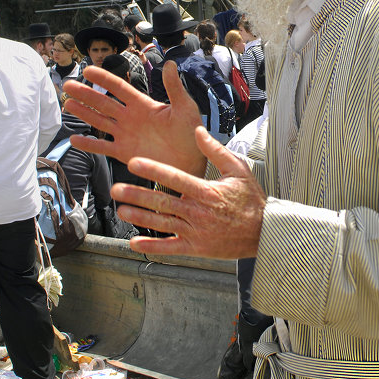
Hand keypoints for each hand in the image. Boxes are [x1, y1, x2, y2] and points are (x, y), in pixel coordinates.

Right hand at [64, 63, 204, 176]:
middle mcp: (131, 118)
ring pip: (99, 122)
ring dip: (83, 113)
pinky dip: (89, 144)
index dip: (104, 79)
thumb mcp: (185, 108)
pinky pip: (103, 147)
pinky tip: (74, 140)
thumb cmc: (191, 134)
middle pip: (103, 103)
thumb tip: (170, 63)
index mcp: (144, 105)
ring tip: (67, 105)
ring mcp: (126, 135)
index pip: (120, 88)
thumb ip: (174, 88)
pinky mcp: (124, 153)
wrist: (192, 163)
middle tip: (67, 85)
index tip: (88, 69)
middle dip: (86, 94)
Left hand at [113, 126, 265, 258]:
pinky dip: (152, 246)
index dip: (153, 169)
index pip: (174, 178)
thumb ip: (215, 150)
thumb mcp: (238, 169)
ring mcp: (196, 231)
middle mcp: (198, 211)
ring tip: (121, 210)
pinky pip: (170, 247)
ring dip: (140, 216)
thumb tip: (198, 131)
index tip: (134, 163)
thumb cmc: (251, 200)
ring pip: (162, 223)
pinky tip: (135, 242)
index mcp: (206, 191)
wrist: (263, 232)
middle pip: (162, 201)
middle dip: (136, 194)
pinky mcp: (196, 247)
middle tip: (116, 189)